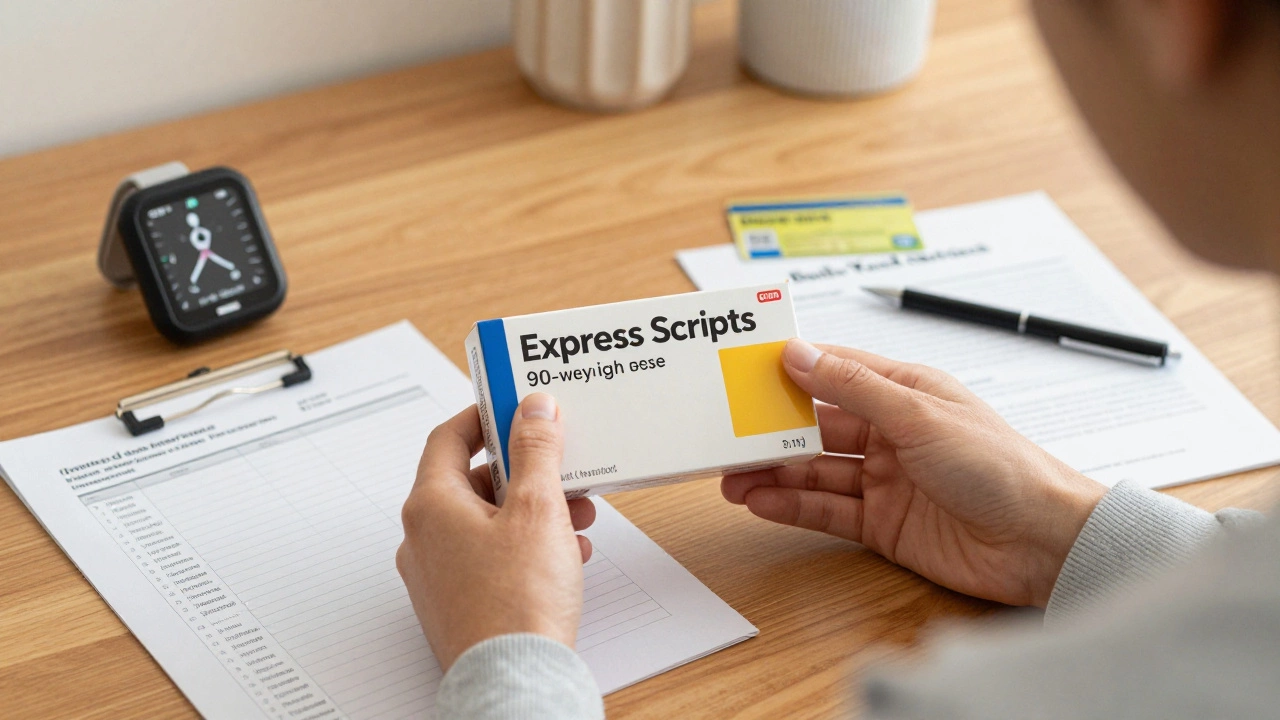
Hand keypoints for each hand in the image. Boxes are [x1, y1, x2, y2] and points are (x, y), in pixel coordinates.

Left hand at [397, 393, 595, 670]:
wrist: (514, 680)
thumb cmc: (516, 604)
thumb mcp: (538, 509)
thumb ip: (536, 450)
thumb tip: (533, 408)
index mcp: (431, 506)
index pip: (447, 438)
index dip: (484, 416)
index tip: (515, 408)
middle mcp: (425, 539)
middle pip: (473, 481)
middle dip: (526, 471)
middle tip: (559, 464)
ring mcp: (439, 575)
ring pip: (488, 521)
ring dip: (535, 509)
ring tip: (577, 513)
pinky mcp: (460, 603)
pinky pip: (492, 557)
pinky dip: (528, 545)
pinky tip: (567, 552)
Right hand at [723, 339, 1106, 606]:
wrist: (1042, 543)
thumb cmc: (1001, 467)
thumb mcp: (919, 415)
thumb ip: (853, 387)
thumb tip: (800, 353)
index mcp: (905, 392)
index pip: (834, 372)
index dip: (789, 370)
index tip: (743, 371)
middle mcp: (891, 433)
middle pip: (816, 426)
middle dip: (770, 431)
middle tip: (725, 435)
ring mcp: (885, 480)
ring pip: (814, 471)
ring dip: (772, 473)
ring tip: (730, 477)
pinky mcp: (882, 524)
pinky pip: (826, 510)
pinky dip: (791, 507)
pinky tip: (761, 503)